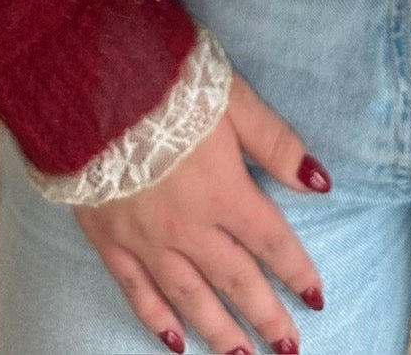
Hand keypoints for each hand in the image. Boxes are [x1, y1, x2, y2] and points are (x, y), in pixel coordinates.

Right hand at [73, 67, 330, 353]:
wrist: (90, 87)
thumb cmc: (167, 82)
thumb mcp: (234, 100)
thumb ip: (276, 143)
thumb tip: (321, 182)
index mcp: (224, 191)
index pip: (271, 242)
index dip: (297, 272)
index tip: (316, 299)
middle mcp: (189, 227)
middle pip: (236, 281)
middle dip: (266, 317)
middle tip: (289, 348)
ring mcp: (147, 241)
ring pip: (190, 298)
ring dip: (220, 332)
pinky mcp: (109, 242)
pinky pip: (138, 292)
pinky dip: (158, 320)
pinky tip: (175, 342)